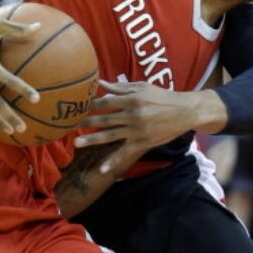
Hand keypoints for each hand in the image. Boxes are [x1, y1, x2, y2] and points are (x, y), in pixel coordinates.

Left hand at [73, 80, 217, 172]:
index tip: (75, 105)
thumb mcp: (142, 88)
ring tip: (76, 143)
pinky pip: (124, 153)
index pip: (106, 101)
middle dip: (85, 122)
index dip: (90, 104)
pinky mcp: (142, 143)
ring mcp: (137, 130)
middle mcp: (132, 115)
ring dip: (92, 140)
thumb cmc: (162, 97)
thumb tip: (101, 83)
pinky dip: (113, 161)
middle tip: (68, 124)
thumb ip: (120, 87)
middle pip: (104, 119)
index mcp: (131, 99)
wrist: (184, 111)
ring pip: (110, 135)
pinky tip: (102, 169)